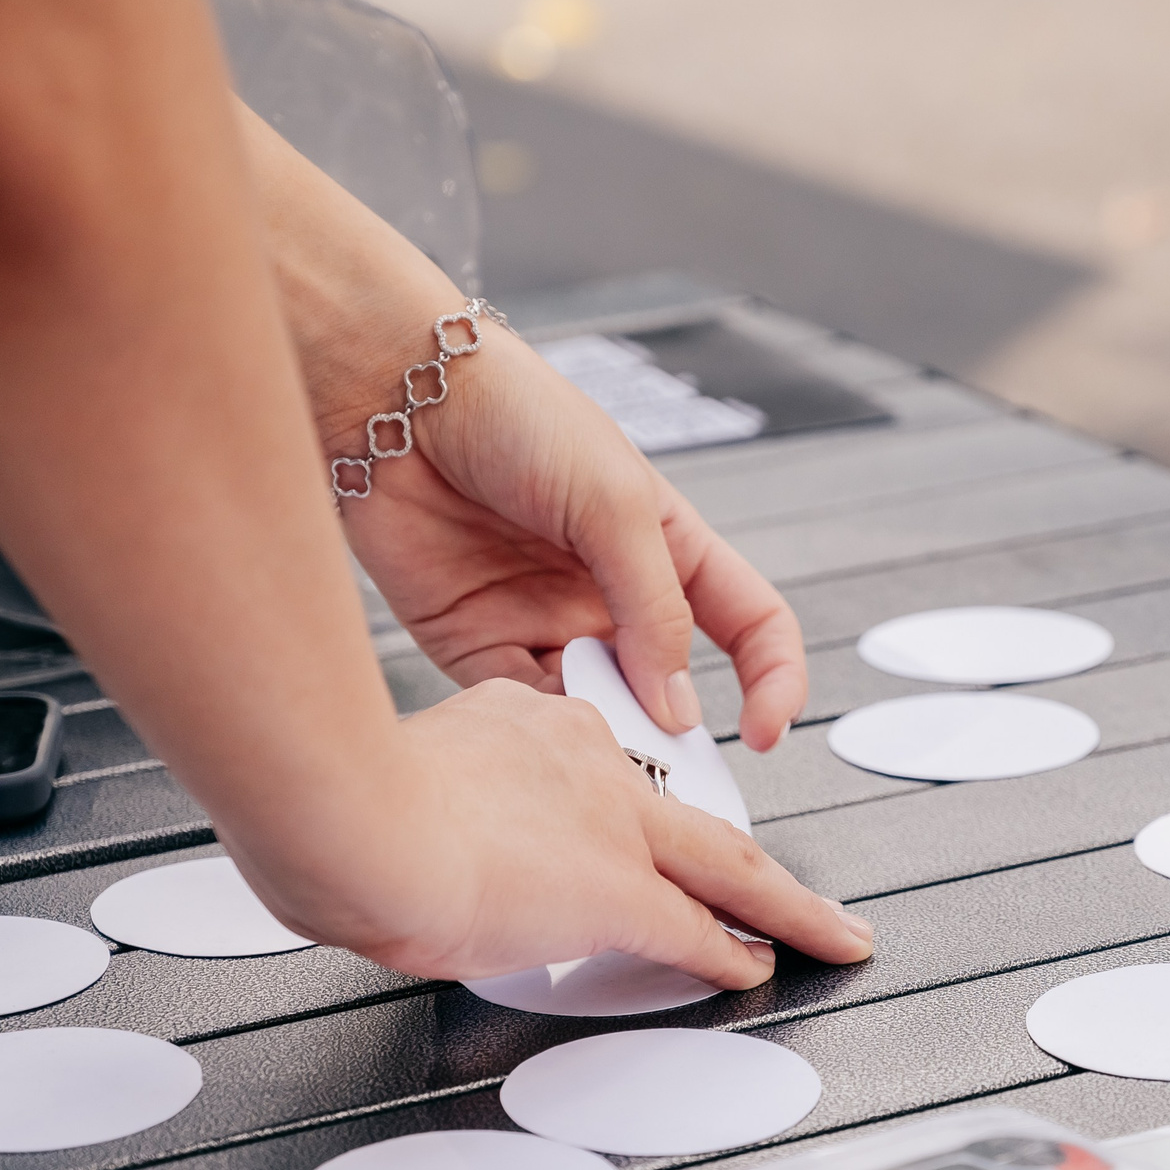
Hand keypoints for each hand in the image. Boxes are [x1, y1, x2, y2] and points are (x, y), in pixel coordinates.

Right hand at [225, 679, 873, 985]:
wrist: (352, 813)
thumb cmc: (336, 803)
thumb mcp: (387, 781)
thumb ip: (414, 811)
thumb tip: (392, 859)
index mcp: (529, 725)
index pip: (596, 777)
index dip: (620, 814)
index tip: (619, 836)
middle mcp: (588, 763)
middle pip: (687, 819)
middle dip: (744, 855)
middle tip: (790, 890)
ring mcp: (612, 829)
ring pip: (726, 868)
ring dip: (783, 907)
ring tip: (827, 932)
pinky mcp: (619, 894)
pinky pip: (697, 931)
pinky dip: (737, 954)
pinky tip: (762, 969)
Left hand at [337, 326, 808, 748]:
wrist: (396, 398)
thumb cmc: (517, 416)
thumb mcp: (615, 503)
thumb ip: (655, 610)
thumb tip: (680, 709)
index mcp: (669, 550)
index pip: (750, 628)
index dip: (773, 681)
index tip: (761, 733)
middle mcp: (611, 596)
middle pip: (669, 688)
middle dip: (678, 736)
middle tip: (673, 771)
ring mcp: (546, 624)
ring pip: (595, 711)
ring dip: (604, 736)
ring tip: (600, 743)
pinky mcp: (477, 644)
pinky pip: (521, 709)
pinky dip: (538, 731)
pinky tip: (540, 725)